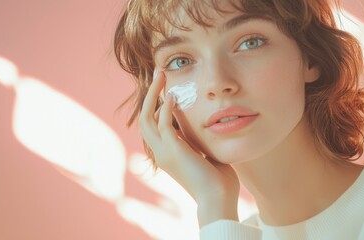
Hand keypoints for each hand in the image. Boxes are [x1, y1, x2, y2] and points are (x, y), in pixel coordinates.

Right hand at [138, 70, 239, 226]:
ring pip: (147, 118)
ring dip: (153, 95)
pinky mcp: (173, 151)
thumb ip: (200, 139)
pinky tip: (174, 96)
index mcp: (167, 153)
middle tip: (159, 74)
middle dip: (150, 94)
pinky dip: (165, 108)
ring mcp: (164, 152)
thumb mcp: (205, 153)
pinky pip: (162, 124)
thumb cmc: (218, 181)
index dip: (157, 104)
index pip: (154, 124)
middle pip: (144, 117)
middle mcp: (161, 152)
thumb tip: (207, 125)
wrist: (218, 199)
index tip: (168, 88)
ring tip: (162, 76)